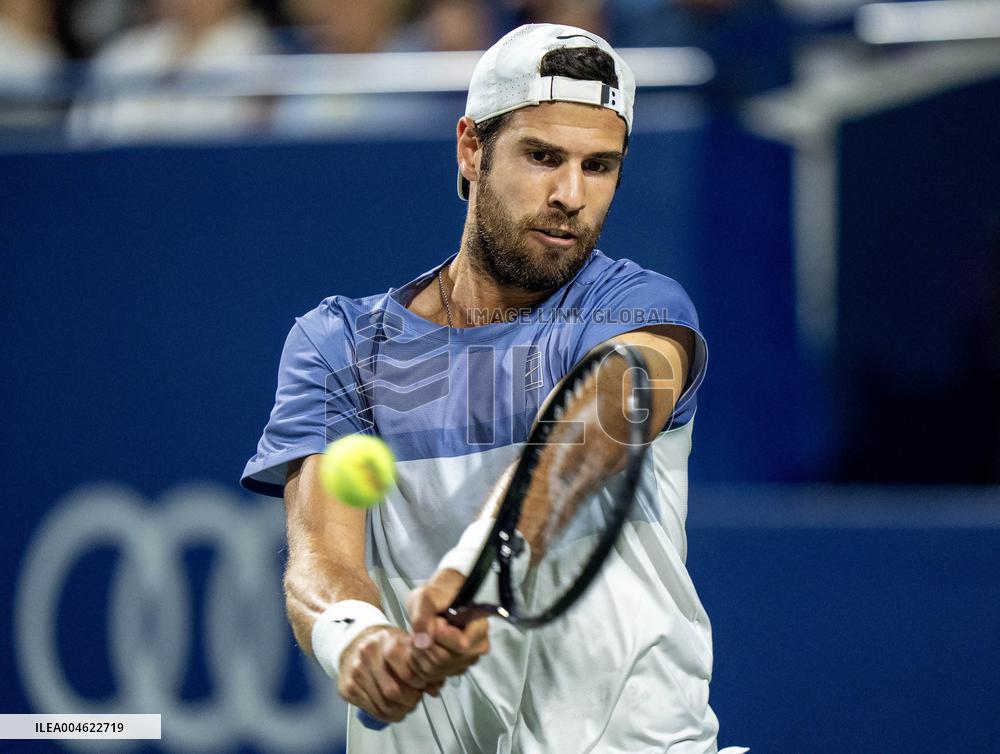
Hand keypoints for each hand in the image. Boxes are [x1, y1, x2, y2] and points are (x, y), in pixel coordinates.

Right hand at [337, 625, 439, 723]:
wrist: (356, 640)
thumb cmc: (386, 644)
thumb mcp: (407, 646)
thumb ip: (423, 665)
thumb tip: (435, 689)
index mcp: (387, 642)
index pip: (407, 673)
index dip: (419, 684)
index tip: (422, 686)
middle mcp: (368, 655)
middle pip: (394, 692)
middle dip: (410, 701)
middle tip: (415, 700)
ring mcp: (356, 672)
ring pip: (383, 705)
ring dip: (400, 711)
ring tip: (406, 706)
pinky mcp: (348, 688)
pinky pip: (372, 711)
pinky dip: (386, 715)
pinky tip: (393, 709)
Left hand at [406, 569, 489, 684]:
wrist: (438, 602)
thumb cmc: (437, 595)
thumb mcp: (426, 598)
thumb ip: (423, 617)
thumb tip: (422, 641)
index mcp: (480, 627)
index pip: (461, 644)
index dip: (440, 636)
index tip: (435, 620)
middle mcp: (478, 647)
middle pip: (445, 659)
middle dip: (425, 643)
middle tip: (421, 628)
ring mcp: (466, 661)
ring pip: (435, 669)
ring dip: (419, 653)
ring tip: (418, 635)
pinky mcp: (453, 670)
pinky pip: (430, 676)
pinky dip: (418, 662)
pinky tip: (418, 646)